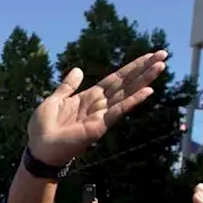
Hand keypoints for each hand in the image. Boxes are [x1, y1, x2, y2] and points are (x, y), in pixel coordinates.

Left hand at [27, 51, 167, 165]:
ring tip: (161, 65)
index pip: (115, 79)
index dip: (131, 67)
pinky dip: (133, 100)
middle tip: (163, 53)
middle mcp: (100, 105)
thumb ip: (68, 86)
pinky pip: (119, 110)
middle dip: (144, 68)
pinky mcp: (100, 126)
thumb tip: (78, 69)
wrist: (38, 149)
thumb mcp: (55, 100)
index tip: (147, 55)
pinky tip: (148, 90)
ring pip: (127, 93)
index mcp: (89, 97)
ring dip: (145, 79)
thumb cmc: (43, 128)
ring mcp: (102, 115)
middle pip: (126, 83)